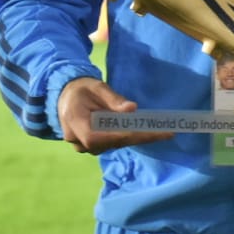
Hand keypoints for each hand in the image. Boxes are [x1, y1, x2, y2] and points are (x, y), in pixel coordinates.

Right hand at [56, 77, 173, 154]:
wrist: (65, 98)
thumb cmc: (81, 89)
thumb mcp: (97, 86)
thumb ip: (114, 99)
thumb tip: (132, 109)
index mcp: (76, 122)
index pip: (103, 136)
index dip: (129, 135)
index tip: (151, 132)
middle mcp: (78, 140)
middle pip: (114, 142)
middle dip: (141, 137)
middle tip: (167, 133)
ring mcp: (84, 146)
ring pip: (115, 144)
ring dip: (137, 138)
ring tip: (161, 131)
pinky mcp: (92, 147)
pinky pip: (114, 143)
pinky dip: (130, 137)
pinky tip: (147, 132)